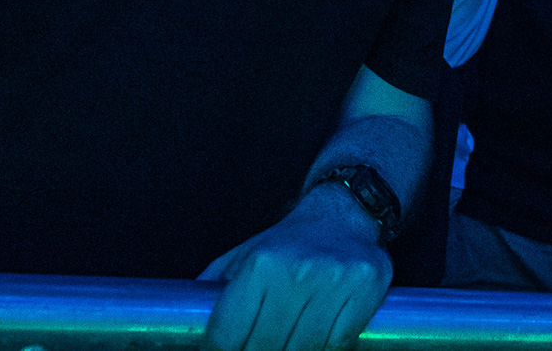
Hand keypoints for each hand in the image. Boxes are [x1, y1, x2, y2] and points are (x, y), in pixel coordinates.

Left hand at [200, 188, 390, 350]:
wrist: (341, 215)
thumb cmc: (284, 245)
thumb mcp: (240, 259)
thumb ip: (210, 294)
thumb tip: (185, 330)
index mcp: (260, 264)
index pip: (228, 336)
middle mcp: (297, 270)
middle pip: (265, 348)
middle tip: (256, 347)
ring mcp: (334, 280)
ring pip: (304, 350)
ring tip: (284, 343)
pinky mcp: (366, 287)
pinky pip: (338, 343)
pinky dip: (325, 348)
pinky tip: (315, 338)